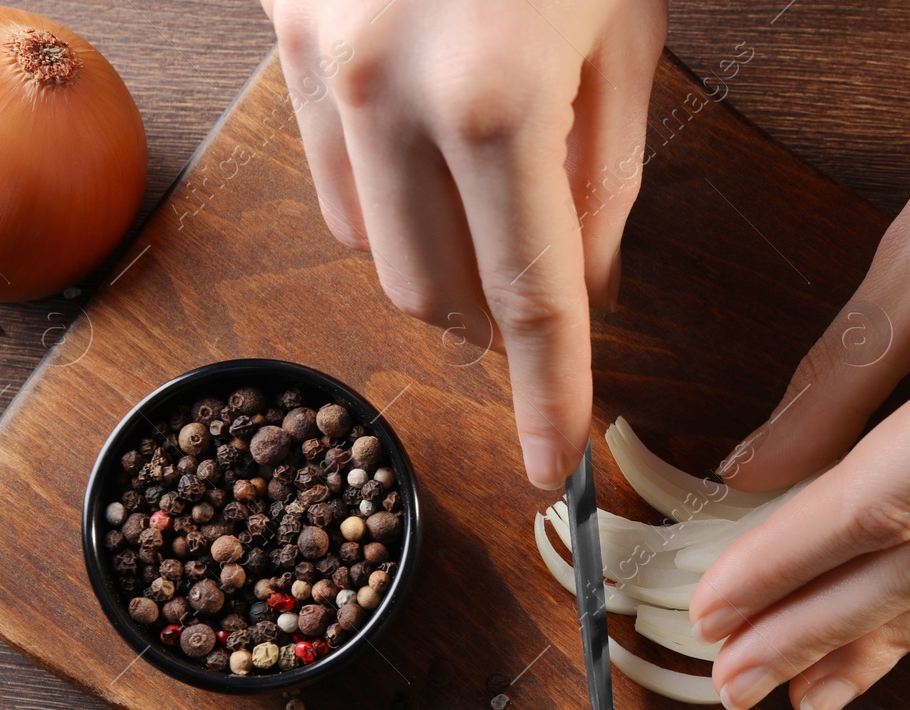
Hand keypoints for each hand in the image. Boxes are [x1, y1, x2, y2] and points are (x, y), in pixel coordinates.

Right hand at [262, 0, 666, 487]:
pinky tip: (428, 175)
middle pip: (437, 292)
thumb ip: (606, 177)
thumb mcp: (629, 34)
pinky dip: (387, 206)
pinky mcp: (280, 31)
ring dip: (439, 268)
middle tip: (544, 308)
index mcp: (498, 98)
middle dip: (497, 324)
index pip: (533, 298)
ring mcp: (318, 60)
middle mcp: (389, 93)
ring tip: (491, 227)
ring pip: (370, 247)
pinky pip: (325, 175)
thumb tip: (583, 289)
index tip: (558, 466)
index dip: (550, 395)